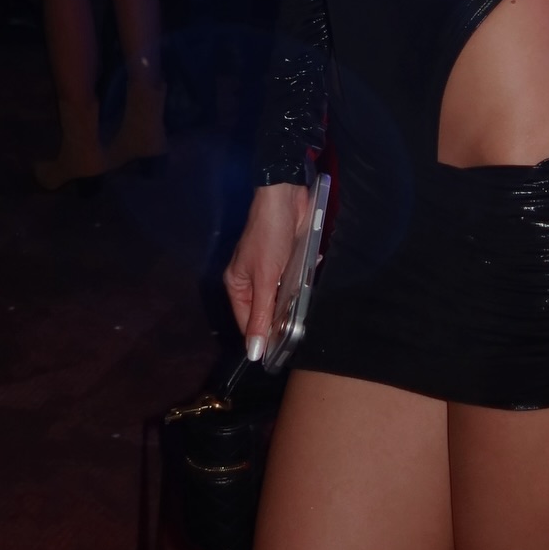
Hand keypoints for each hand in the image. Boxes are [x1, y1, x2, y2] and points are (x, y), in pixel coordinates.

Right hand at [222, 182, 309, 360]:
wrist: (286, 196)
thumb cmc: (269, 236)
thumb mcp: (264, 278)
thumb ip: (261, 314)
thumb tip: (254, 351)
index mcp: (237, 285)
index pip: (248, 322)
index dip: (262, 338)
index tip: (280, 353)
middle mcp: (251, 280)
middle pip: (266, 311)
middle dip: (281, 320)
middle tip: (298, 334)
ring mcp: (270, 270)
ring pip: (282, 297)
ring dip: (294, 302)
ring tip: (306, 312)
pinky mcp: (287, 260)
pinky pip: (294, 280)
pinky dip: (302, 283)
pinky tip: (310, 284)